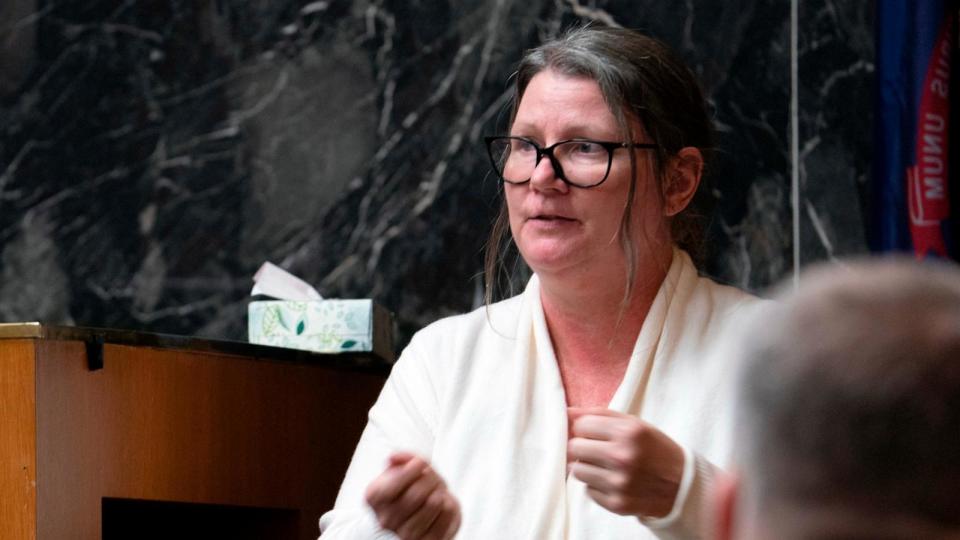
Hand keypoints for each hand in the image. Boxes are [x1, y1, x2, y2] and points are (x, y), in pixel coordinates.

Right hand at [364, 452, 460, 538]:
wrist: (419, 516)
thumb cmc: (409, 490)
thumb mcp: (403, 469)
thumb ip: (402, 459)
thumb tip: (393, 458)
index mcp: (375, 497)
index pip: (395, 483)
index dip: (412, 469)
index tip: (420, 463)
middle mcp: (386, 519)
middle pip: (417, 493)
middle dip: (430, 479)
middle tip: (432, 477)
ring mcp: (405, 534)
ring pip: (432, 504)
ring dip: (440, 492)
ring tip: (436, 491)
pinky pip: (445, 518)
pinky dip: (449, 506)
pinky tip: (443, 505)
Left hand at [567, 407, 684, 518]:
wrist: (682, 486)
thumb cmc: (655, 449)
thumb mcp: (634, 424)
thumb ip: (599, 415)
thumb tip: (567, 412)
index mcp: (628, 433)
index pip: (581, 425)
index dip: (585, 428)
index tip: (593, 433)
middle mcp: (622, 457)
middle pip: (574, 448)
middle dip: (582, 446)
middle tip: (596, 449)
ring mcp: (619, 483)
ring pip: (577, 471)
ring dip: (587, 467)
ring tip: (605, 466)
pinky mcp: (617, 504)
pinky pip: (588, 491)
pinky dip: (596, 486)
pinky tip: (613, 481)